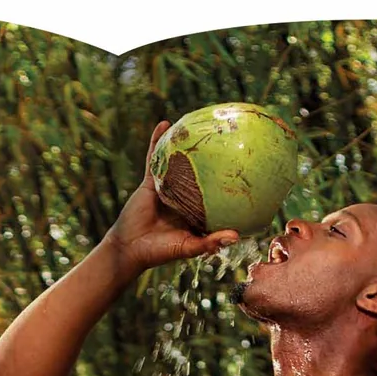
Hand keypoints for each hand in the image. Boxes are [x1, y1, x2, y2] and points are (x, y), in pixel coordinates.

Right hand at [102, 119, 238, 276]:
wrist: (128, 248)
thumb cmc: (159, 251)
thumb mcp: (188, 247)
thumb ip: (210, 241)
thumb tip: (236, 236)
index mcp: (196, 211)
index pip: (217, 195)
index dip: (230, 184)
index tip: (248, 171)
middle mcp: (184, 196)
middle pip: (201, 173)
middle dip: (213, 157)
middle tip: (230, 139)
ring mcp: (167, 187)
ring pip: (179, 162)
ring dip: (186, 144)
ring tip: (199, 124)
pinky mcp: (150, 182)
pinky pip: (154, 158)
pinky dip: (157, 141)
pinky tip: (164, 123)